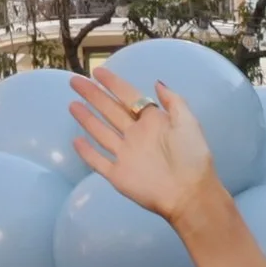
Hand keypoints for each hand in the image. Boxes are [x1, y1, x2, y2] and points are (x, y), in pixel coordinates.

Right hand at [69, 65, 222, 230]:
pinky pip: (98, 162)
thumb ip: (174, 102)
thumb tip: (157, 83)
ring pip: (101, 133)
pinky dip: (87, 152)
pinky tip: (76, 141)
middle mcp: (137, 136)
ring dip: (87, 119)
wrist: (190, 194)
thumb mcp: (188, 123)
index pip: (129, 98)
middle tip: (75, 81)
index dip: (114, 84)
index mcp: (153, 122)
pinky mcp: (118, 175)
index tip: (98, 71)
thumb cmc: (192, 157)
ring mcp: (126, 156)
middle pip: (110, 111)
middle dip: (93, 96)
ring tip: (73, 104)